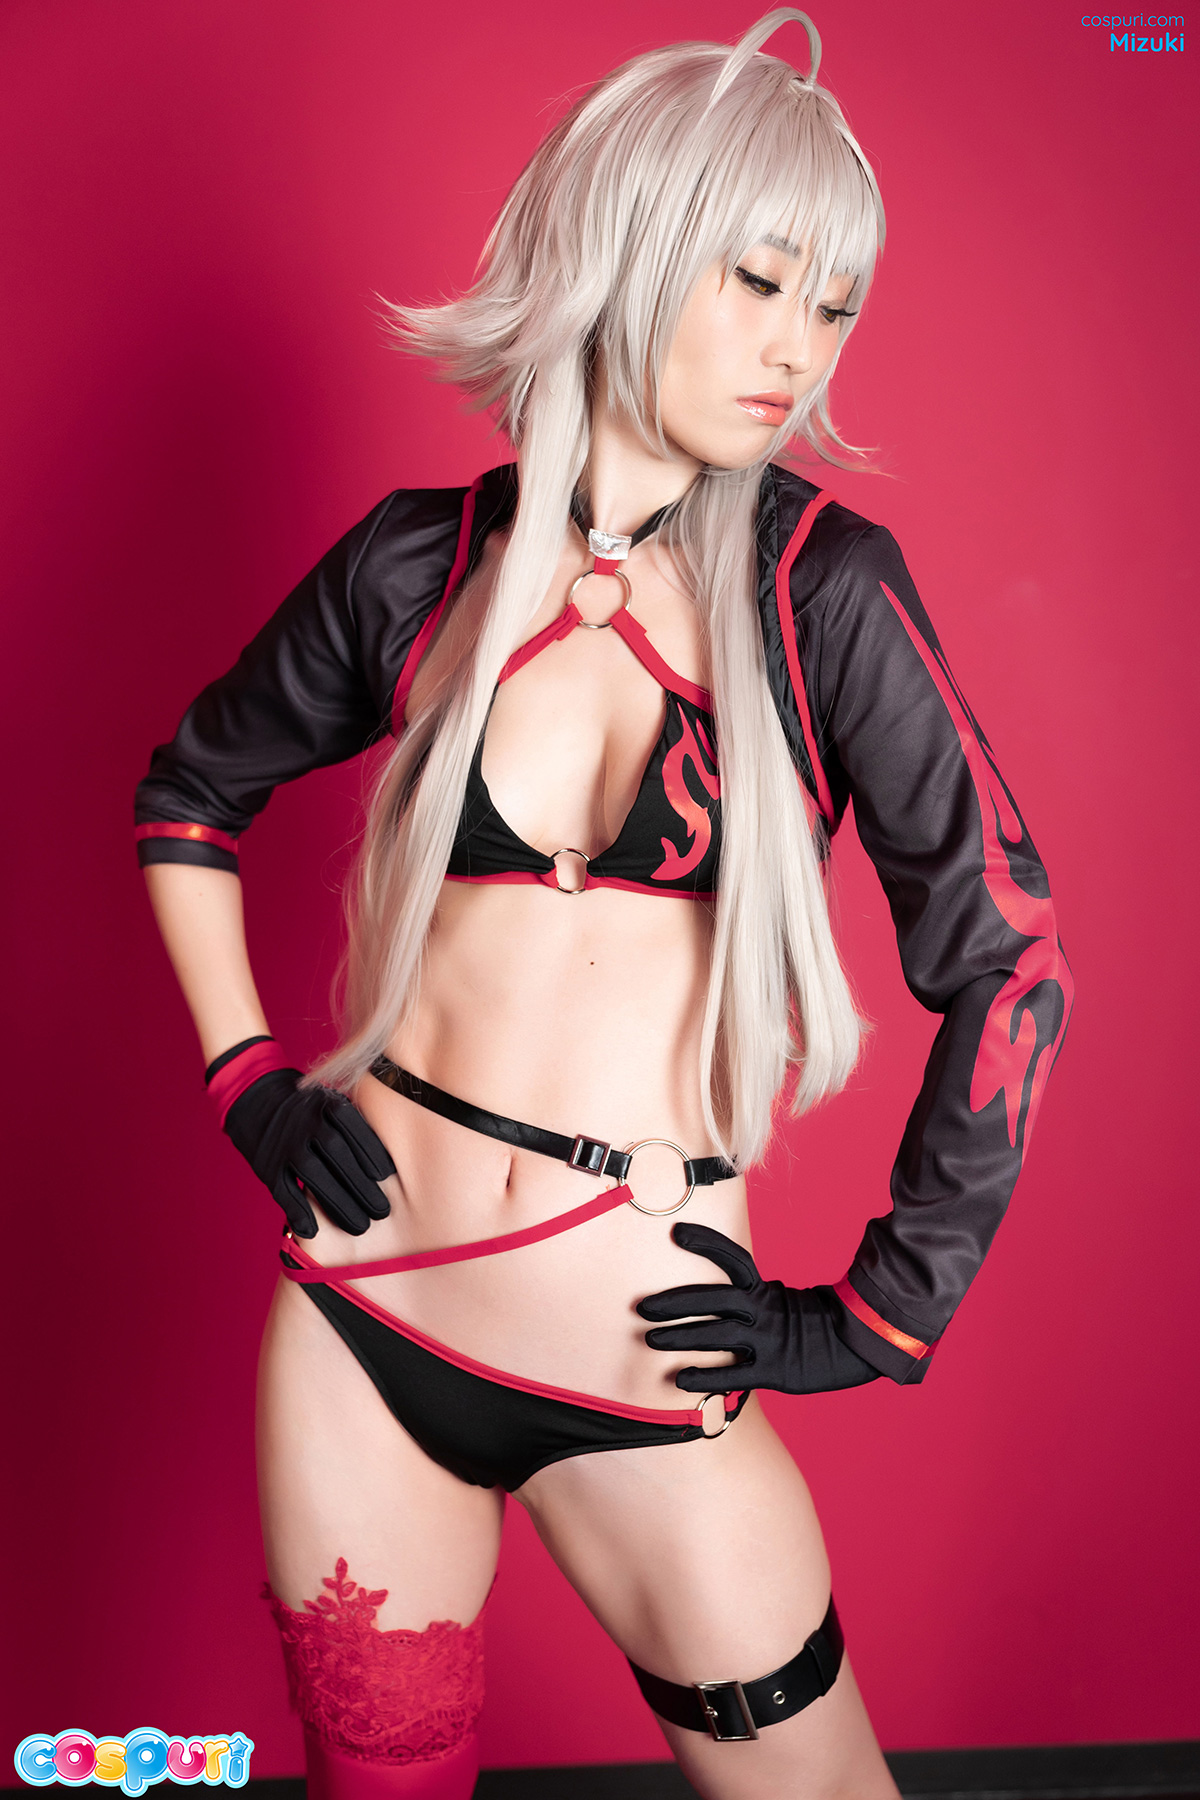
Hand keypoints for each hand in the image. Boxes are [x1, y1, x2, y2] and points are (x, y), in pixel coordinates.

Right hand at [223, 1067, 394, 1238]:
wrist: (257, 1100)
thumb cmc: (311, 1109)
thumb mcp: (331, 1101)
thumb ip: (354, 1123)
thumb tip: (390, 1161)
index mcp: (325, 1103)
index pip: (353, 1128)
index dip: (371, 1152)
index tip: (387, 1176)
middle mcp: (305, 1122)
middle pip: (337, 1154)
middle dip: (361, 1185)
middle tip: (382, 1211)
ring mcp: (284, 1145)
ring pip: (313, 1174)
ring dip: (338, 1203)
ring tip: (360, 1226)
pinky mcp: (267, 1165)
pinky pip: (283, 1190)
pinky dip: (298, 1211)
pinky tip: (314, 1231)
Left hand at [636, 1222, 879, 1394]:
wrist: (857, 1349)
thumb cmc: (812, 1326)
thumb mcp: (783, 1301)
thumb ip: (752, 1297)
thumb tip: (718, 1294)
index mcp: (766, 1291)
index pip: (733, 1260)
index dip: (706, 1243)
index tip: (677, 1232)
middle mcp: (764, 1311)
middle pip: (712, 1300)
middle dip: (674, 1303)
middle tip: (642, 1308)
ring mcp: (768, 1342)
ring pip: (715, 1335)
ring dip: (680, 1337)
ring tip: (650, 1340)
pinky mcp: (773, 1372)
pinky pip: (732, 1375)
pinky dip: (704, 1377)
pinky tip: (679, 1379)